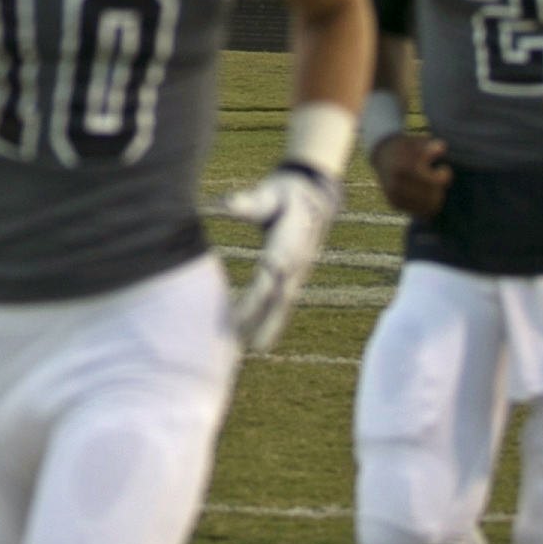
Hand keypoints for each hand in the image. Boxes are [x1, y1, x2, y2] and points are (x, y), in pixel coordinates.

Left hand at [219, 162, 338, 352]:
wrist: (316, 195)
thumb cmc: (286, 193)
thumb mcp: (270, 193)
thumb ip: (250, 202)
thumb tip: (226, 204)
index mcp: (290, 243)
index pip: (270, 275)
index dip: (255, 296)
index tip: (238, 313)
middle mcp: (298, 263)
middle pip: (280, 297)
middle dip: (263, 321)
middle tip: (246, 346)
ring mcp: (299, 271)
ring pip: (284, 304)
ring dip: (270, 326)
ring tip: (255, 350)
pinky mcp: (296, 276)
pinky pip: (285, 301)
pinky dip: (275, 320)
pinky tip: (261, 337)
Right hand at [372, 130, 454, 217]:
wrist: (382, 155)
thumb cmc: (405, 146)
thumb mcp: (415, 141)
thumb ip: (428, 145)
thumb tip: (442, 148)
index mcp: (401, 166)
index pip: (432, 180)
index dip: (444, 176)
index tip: (444, 168)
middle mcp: (395, 184)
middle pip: (431, 195)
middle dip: (440, 188)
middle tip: (441, 178)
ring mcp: (393, 196)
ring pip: (427, 206)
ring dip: (436, 197)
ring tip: (436, 187)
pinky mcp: (394, 204)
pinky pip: (419, 212)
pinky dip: (427, 206)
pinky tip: (429, 195)